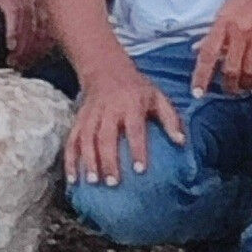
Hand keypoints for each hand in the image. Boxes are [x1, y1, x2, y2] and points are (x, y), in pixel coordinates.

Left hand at [0, 0, 55, 69]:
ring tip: (24, 64)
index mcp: (15, 1)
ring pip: (42, 35)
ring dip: (34, 52)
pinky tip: (39, 54)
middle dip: (23, 51)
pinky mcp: (52, 14)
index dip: (15, 36)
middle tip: (15, 64)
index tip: (11, 49)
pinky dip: (46, 46)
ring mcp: (44, 11)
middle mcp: (32, 7)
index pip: (17, 21)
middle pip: (30, 33)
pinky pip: (52, 32)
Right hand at [63, 63, 184, 186]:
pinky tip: (72, 179)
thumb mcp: (157, 96)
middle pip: (106, 136)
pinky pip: (72, 140)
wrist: (105, 68)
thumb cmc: (136, 88)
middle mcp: (108, 110)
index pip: (134, 129)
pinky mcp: (79, 119)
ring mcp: (91, 115)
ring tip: (92, 182)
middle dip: (108, 160)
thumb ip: (170, 118)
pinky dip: (70, 159)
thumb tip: (181, 142)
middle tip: (112, 182)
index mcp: (130, 104)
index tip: (140, 170)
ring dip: (88, 161)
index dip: (137, 149)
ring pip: (86, 139)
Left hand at [192, 0, 251, 97]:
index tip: (198, 92)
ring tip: (244, 89)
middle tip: (229, 90)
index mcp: (224, 21)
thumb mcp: (227, 6)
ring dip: (245, 86)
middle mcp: (241, 32)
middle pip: (231, 69)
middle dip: (228, 86)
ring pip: (249, 72)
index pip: (208, 54)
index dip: (201, 76)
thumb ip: (214, 30)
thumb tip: (198, 48)